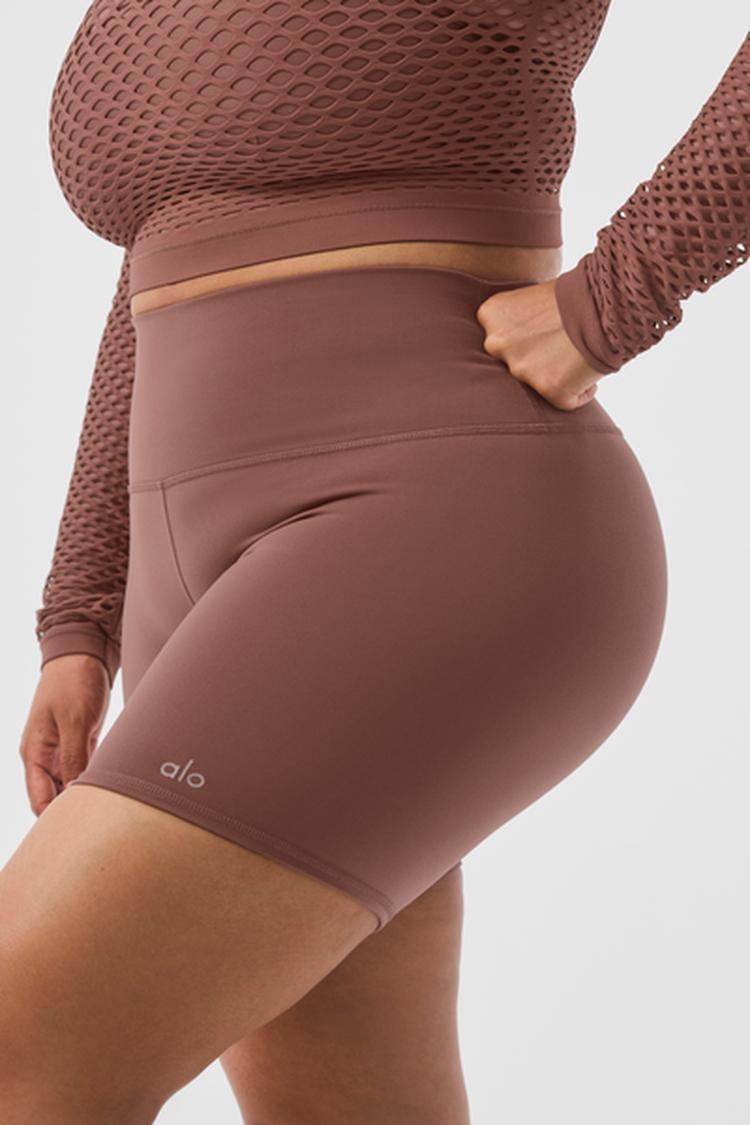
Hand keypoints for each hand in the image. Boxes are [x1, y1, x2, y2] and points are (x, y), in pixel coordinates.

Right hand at [18, 654, 110, 815]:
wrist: (83, 652)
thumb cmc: (73, 681)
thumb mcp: (75, 720)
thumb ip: (73, 758)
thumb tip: (72, 794)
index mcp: (33, 753)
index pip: (39, 799)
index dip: (55, 818)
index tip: (79, 830)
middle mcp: (45, 756)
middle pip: (54, 797)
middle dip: (72, 811)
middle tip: (100, 824)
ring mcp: (62, 749)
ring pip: (71, 785)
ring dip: (86, 795)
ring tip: (109, 810)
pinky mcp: (80, 742)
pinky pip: (85, 770)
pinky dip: (95, 779)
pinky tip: (113, 789)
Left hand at [476, 278, 605, 410]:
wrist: (609, 302)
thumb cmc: (578, 295)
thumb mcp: (534, 297)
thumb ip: (519, 320)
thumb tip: (521, 339)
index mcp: (491, 315)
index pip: (501, 340)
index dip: (528, 337)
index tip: (548, 327)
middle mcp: (497, 343)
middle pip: (515, 363)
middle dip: (537, 358)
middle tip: (563, 344)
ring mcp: (521, 369)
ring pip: (537, 383)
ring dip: (558, 374)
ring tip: (578, 353)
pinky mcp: (548, 389)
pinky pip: (565, 400)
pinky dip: (580, 391)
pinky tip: (589, 369)